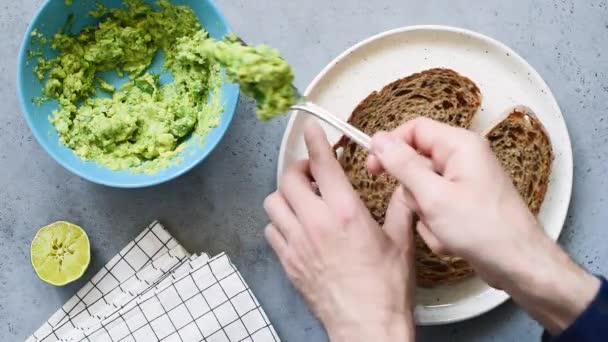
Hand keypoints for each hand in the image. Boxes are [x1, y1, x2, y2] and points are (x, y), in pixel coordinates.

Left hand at [264, 123, 414, 341]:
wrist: (367, 325)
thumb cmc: (386, 287)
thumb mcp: (401, 242)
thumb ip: (400, 208)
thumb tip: (403, 187)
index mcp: (346, 212)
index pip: (323, 164)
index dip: (315, 141)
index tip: (311, 128)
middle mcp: (315, 223)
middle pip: (289, 178)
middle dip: (298, 168)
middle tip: (313, 174)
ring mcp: (297, 243)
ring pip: (273, 202)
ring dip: (286, 195)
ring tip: (303, 200)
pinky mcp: (287, 262)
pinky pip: (271, 230)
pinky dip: (279, 222)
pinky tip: (296, 228)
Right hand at [367, 117, 598, 333]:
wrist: (518, 265)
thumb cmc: (483, 229)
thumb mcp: (433, 196)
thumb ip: (402, 165)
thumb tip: (378, 139)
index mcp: (460, 145)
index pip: (414, 129)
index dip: (390, 145)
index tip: (372, 167)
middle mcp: (464, 158)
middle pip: (416, 163)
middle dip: (414, 193)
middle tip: (424, 209)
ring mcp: (465, 182)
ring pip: (422, 190)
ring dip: (425, 214)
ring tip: (443, 229)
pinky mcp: (465, 203)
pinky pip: (435, 207)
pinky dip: (436, 225)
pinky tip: (451, 239)